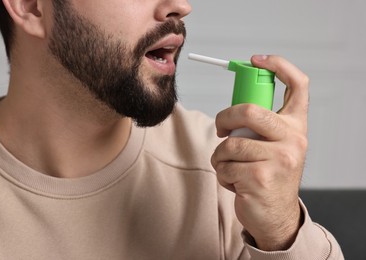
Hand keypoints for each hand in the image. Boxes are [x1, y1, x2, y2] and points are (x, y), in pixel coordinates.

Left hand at [211, 55, 308, 250]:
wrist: (276, 215)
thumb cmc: (270, 175)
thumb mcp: (276, 146)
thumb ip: (262, 127)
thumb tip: (232, 111)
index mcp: (297, 127)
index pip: (298, 85)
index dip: (279, 65)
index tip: (256, 60)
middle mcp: (294, 140)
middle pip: (249, 110)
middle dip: (224, 117)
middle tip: (221, 128)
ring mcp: (279, 159)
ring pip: (230, 144)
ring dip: (221, 156)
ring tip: (231, 167)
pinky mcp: (260, 178)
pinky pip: (225, 166)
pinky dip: (222, 174)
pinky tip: (236, 182)